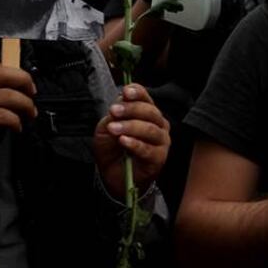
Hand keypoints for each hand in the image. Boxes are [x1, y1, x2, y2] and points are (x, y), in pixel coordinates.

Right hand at [0, 64, 35, 171]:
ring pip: (8, 95)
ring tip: (28, 114)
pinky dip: (15, 121)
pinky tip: (16, 128)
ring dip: (25, 105)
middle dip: (25, 82)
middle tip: (32, 94)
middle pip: (4, 74)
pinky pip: (3, 116)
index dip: (14, 73)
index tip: (23, 83)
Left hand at [94, 84, 169, 199]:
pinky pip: (148, 149)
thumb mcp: (106, 128)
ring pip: (150, 129)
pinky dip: (135, 144)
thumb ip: (114, 116)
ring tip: (114, 129)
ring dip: (130, 127)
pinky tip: (124, 141)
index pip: (146, 98)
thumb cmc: (112, 148)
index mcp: (147, 113)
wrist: (113, 175)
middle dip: (131, 109)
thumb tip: (120, 103)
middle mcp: (158, 124)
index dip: (137, 93)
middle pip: (150, 112)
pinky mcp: (159, 158)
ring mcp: (161, 141)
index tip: (125, 92)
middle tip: (114, 111)